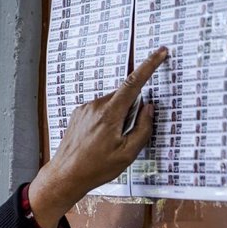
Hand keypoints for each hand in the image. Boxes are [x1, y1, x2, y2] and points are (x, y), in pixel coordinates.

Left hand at [29, 47, 168, 227]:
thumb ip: (143, 128)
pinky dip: (106, 120)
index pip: (133, 83)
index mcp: (110, 114)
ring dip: (118, 117)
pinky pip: (100, 110)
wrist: (66, 175)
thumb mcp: (128, 153)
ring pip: (111, 104)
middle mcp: (95, 106)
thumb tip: (149, 108)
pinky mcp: (78, 114)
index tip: (161, 52)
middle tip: (125, 136)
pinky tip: (100, 140)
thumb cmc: (96, 168)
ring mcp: (84, 109)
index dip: (149, 65)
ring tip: (109, 142)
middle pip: (123, 97)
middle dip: (131, 110)